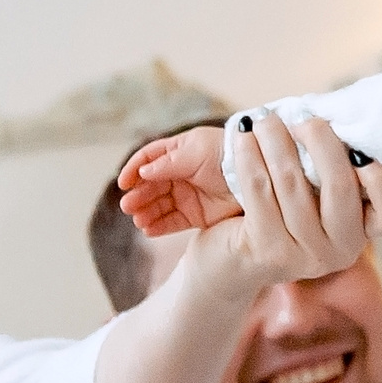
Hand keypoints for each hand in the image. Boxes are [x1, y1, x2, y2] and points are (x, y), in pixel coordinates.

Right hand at [119, 126, 237, 236]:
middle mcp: (179, 174)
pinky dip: (159, 226)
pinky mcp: (197, 215)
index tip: (123, 183)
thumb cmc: (226, 154)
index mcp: (178, 152)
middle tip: (128, 206)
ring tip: (138, 220)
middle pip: (150, 185)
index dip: (133, 170)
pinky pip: (172, 222)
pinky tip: (148, 230)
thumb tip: (142, 172)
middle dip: (138, 195)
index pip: (147, 160)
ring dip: (145, 212)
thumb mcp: (196, 152)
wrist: (258, 174)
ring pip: (158, 205)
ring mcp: (187, 195)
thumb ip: (168, 163)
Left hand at [182, 115, 381, 304]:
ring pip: (293, 182)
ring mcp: (305, 255)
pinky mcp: (268, 252)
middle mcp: (341, 248)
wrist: (221, 251)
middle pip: (342, 186)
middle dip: (321, 141)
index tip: (355, 141)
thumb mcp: (309, 176)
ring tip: (264, 121)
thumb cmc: (272, 201)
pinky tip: (243, 138)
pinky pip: (260, 189)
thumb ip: (329, 152)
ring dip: (276, 141)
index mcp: (361, 227)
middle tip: (302, 120)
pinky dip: (249, 156)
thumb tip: (329, 113)